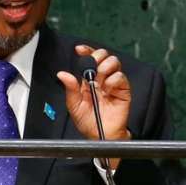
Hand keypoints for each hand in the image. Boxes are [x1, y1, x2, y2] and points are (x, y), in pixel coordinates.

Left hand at [57, 45, 131, 168]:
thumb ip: (70, 89)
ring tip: (100, 79)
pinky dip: (113, 80)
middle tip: (92, 68)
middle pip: (103, 56)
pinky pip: (120, 77)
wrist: (101, 135)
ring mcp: (113, 83)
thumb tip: (62, 74)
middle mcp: (101, 78)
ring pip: (113, 62)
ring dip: (105, 67)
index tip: (80, 49)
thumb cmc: (88, 121)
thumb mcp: (74, 105)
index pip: (88, 59)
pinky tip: (107, 89)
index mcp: (88, 80)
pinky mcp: (123, 90)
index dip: (86, 51)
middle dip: (97, 57)